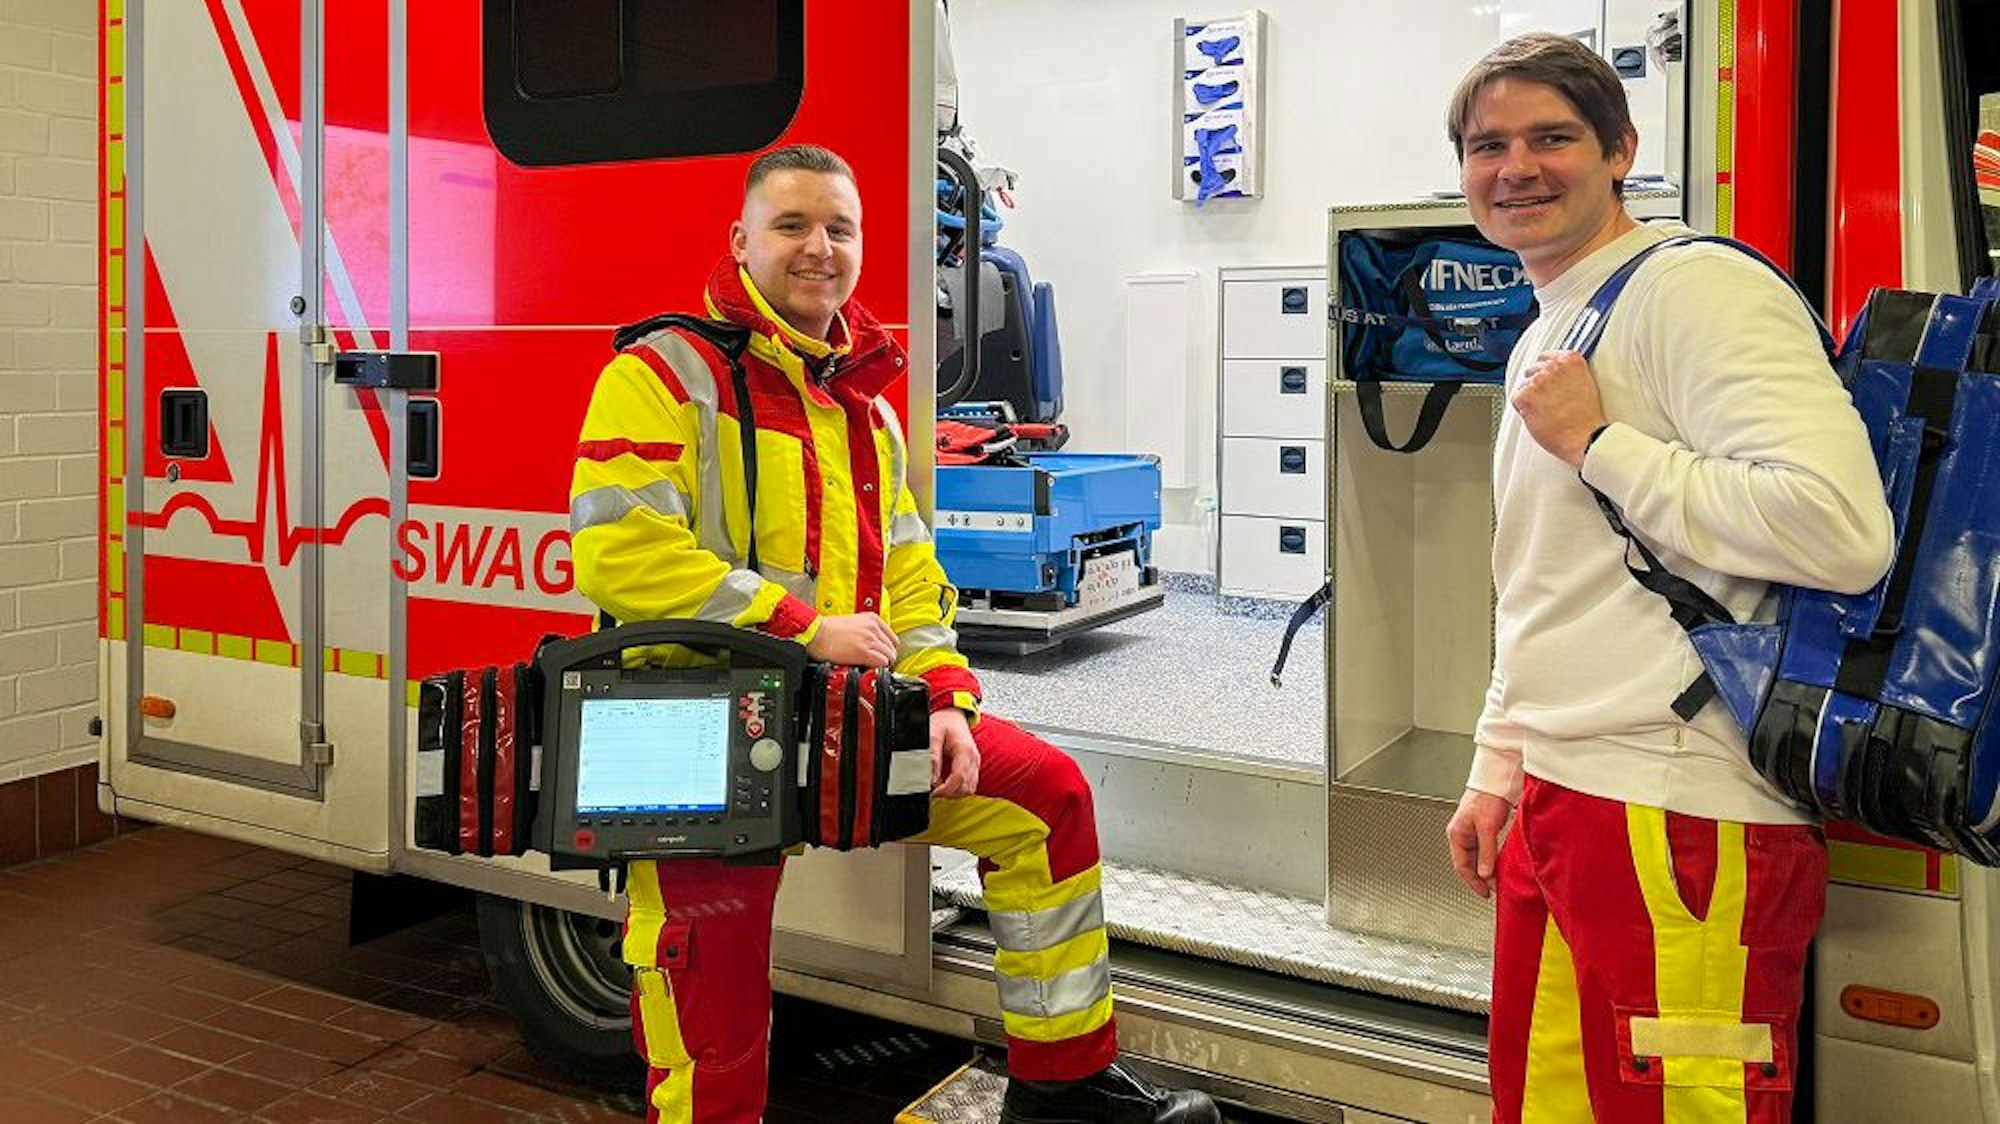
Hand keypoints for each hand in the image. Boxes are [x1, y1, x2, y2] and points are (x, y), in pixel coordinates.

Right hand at [805, 613, 896, 666]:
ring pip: (889, 657)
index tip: (882, 655)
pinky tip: (868, 668)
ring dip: (881, 664)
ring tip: (870, 666)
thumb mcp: (852, 623)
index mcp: (872, 619)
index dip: (887, 650)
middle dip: (885, 658)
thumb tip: (872, 645)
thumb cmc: (827, 630)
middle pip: (892, 649)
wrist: (815, 633)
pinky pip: (882, 663)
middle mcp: (873, 628)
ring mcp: (870, 639)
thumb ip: (866, 632)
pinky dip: (877, 669)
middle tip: (875, 663)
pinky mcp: (864, 652)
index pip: (893, 638)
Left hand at [929, 709, 979, 797]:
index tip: (933, 792)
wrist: (953, 714)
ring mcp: (975, 762)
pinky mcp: (973, 765)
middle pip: (966, 787)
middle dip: (949, 793)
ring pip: (969, 788)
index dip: (946, 790)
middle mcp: (973, 758)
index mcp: (965, 750)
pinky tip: (948, 783)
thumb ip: (932, 757)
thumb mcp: (933, 736)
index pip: (959, 778)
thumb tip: (931, 779)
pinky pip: (970, 784)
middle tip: (934, 791)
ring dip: (955, 792)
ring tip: (940, 787)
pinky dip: (959, 788)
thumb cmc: (944, 722)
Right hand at [1445, 788, 1513, 898]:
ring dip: (1486, 870)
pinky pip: (1484, 851)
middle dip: (1480, 878)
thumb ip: (1486, 852)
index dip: (1473, 882)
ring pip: (1477, 858)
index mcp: (1456, 835)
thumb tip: (1485, 873)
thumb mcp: (1486, 827)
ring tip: (1498, 880)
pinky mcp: (1482, 830)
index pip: (1461, 866)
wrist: (1495, 780)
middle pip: (1469, 864)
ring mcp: (1471, 833)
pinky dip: (1491, 860)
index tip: (1485, 892)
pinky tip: (1499, 865)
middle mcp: (1462, 835)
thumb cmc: (1486, 798)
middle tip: (1493, 889)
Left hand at [1511, 349, 1608, 467]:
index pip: (1545, 357)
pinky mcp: (1526, 396)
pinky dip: (1522, 409)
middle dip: (1536, 385)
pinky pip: (1516, 399)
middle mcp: (1553, 366)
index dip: (1544, 372)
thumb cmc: (1585, 417)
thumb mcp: (1584, 384)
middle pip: (1532, 370)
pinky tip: (1538, 416)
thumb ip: (1566, 373)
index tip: (1547, 382)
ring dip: (1530, 398)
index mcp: (1570, 360)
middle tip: (1548, 401)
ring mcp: (1539, 380)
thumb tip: (1552, 374)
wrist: (1584, 436)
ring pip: (1523, 385)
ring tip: (1546, 411)